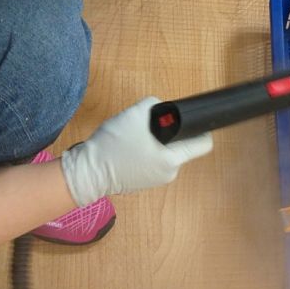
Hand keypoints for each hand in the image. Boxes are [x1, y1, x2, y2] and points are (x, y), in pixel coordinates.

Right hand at [61, 97, 212, 205]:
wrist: (85, 172)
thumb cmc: (114, 144)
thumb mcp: (136, 114)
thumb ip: (156, 106)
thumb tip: (164, 110)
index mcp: (173, 160)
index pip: (203, 145)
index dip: (201, 128)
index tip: (193, 119)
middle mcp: (169, 173)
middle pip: (183, 147)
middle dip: (173, 133)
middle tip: (154, 124)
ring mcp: (156, 180)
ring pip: (167, 153)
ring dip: (158, 143)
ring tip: (139, 135)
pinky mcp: (143, 182)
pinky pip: (154, 161)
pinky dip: (148, 152)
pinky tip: (132, 147)